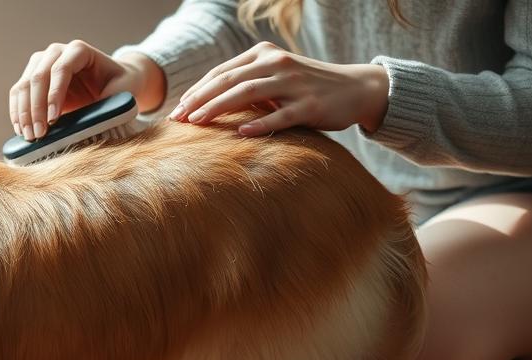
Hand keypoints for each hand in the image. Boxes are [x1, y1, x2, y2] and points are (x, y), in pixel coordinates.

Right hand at [9, 40, 165, 140]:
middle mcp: (56, 52)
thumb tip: (91, 121)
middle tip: (39, 134)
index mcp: (79, 50)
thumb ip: (110, 103)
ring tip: (30, 136)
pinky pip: (18, 94)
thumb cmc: (119, 85)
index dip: (55, 94)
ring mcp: (41, 63)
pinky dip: (17, 113)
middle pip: (38, 77)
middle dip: (36, 108)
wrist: (110, 82)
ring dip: (24, 113)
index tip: (54, 119)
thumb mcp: (122, 92)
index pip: (60, 69)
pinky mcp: (32, 78)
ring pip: (24, 85)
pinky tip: (21, 130)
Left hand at [168, 42, 389, 135]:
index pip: (221, 72)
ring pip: (249, 93)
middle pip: (229, 80)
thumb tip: (205, 102)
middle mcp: (277, 63)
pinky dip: (260, 124)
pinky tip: (241, 134)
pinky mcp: (310, 105)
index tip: (176, 110)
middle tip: (178, 119)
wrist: (354, 89)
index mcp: (264, 54)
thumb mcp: (275, 75)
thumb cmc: (306, 87)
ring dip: (219, 108)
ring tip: (198, 123)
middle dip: (200, 100)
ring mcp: (294, 83)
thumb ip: (246, 82)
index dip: (196, 91)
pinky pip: (280, 115)